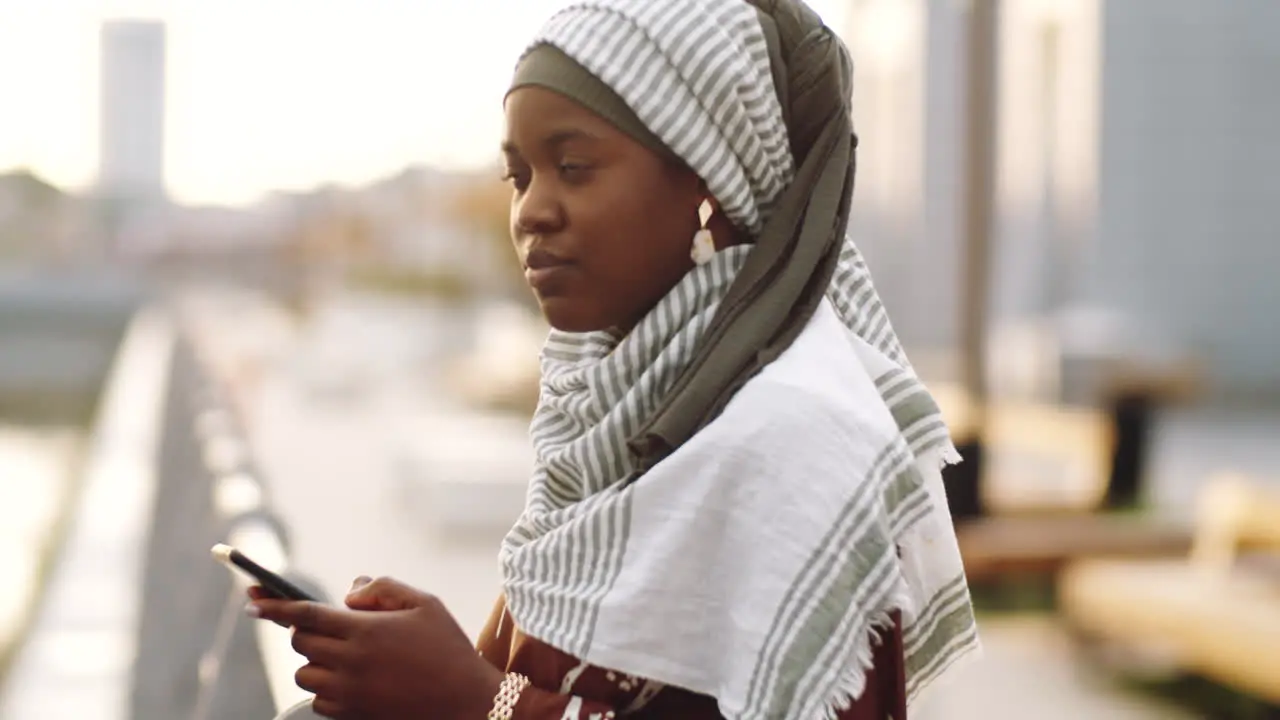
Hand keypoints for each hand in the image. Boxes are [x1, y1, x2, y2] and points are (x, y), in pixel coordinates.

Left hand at [248, 577, 503, 719]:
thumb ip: (384, 588)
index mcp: (365, 629)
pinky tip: (353, 680)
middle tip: (330, 628)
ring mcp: (349, 691)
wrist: (466, 701)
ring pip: (305, 674)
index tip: (251, 600)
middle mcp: (350, 661)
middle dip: (305, 631)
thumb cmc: (448, 647)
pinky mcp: (353, 714)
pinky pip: (319, 700)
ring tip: (346, 656)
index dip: (274, 605)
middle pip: (300, 643)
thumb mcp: (425, 603)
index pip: (305, 614)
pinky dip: (327, 688)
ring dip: (316, 661)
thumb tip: (349, 593)